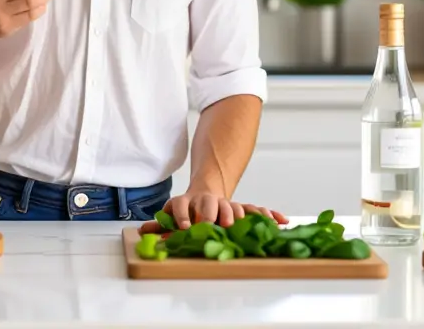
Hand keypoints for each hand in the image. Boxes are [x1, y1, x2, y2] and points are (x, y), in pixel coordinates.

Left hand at [137, 190, 288, 233]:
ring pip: (234, 207)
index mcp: (189, 203)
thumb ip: (160, 224)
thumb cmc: (189, 209)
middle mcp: (208, 201)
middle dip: (213, 214)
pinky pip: (258, 211)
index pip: (182, 206)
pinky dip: (270, 214)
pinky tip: (281, 220)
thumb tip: (142, 233)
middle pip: (210, 205)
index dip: (181, 216)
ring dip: (239, 214)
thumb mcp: (173, 214)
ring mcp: (226, 204)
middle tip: (218, 224)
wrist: (206, 192)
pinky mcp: (243, 209)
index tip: (184, 227)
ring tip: (242, 223)